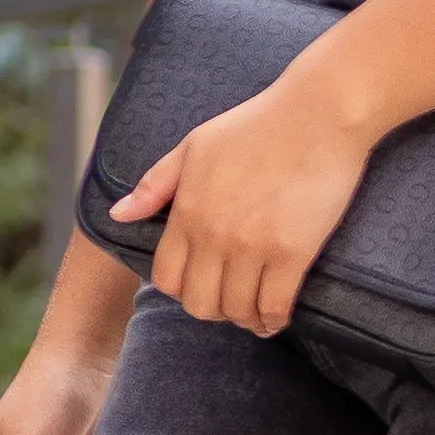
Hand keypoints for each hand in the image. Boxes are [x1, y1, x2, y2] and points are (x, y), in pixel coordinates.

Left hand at [110, 71, 380, 338]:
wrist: (317, 114)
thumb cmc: (256, 126)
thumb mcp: (193, 146)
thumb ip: (155, 185)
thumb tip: (118, 214)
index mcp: (188, 211)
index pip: (167, 278)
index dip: (179, 290)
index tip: (198, 286)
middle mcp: (214, 234)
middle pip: (199, 304)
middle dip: (212, 309)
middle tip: (228, 301)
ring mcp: (253, 246)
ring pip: (236, 310)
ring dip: (244, 318)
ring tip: (253, 312)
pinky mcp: (292, 253)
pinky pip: (274, 306)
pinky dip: (273, 320)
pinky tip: (276, 317)